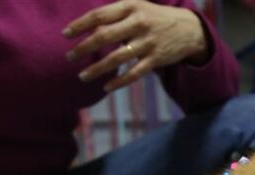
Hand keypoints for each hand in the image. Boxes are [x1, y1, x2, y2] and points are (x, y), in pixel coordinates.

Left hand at [64, 0, 208, 91]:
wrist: (189, 28)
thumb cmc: (154, 17)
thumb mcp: (136, 5)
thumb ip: (114, 12)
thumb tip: (87, 24)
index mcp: (130, 6)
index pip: (99, 15)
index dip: (80, 25)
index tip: (65, 34)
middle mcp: (138, 23)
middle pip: (104, 36)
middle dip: (83, 48)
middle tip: (69, 57)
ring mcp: (148, 42)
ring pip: (117, 58)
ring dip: (97, 68)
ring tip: (83, 76)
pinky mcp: (156, 59)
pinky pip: (134, 73)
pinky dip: (119, 81)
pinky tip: (106, 87)